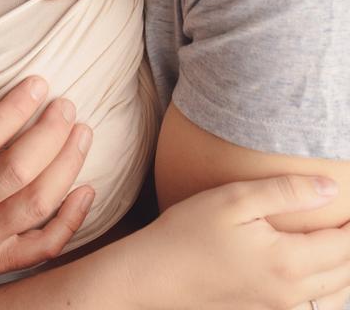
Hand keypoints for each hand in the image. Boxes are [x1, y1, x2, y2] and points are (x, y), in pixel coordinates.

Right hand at [0, 56, 93, 301]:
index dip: (15, 109)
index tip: (38, 82)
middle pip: (17, 169)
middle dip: (50, 133)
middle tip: (67, 104)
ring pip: (36, 204)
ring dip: (67, 166)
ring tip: (82, 132)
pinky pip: (43, 247)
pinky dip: (71, 221)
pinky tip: (86, 190)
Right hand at [113, 175, 349, 309]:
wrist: (155, 275)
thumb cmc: (190, 231)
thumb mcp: (235, 199)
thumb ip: (286, 192)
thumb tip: (330, 189)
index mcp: (288, 263)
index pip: (344, 244)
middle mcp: (291, 292)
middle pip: (344, 271)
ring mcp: (278, 307)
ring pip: (333, 293)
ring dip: (344, 267)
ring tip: (340, 238)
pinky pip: (313, 303)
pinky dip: (327, 285)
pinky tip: (317, 266)